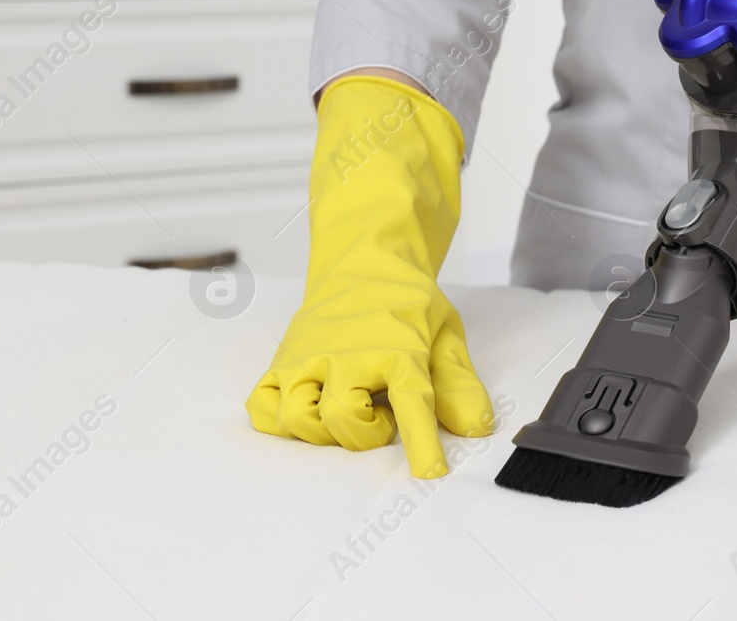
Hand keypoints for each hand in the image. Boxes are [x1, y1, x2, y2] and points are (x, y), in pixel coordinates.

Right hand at [248, 276, 493, 477]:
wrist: (363, 262)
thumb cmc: (405, 305)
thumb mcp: (445, 336)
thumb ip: (459, 385)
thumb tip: (475, 427)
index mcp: (396, 349)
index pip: (412, 402)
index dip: (422, 443)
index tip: (429, 472)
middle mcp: (346, 354)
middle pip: (341, 417)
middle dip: (364, 435)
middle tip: (381, 418)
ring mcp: (307, 358)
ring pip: (296, 415)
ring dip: (321, 432)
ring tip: (345, 414)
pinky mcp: (281, 362)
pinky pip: (262, 405)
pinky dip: (279, 421)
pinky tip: (307, 412)